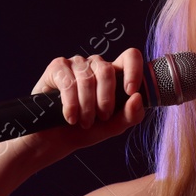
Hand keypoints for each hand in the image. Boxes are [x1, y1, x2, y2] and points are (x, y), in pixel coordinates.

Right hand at [17, 45, 147, 160]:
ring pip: (87, 79)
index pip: (130, 57)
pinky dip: (71, 104)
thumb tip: (137, 97)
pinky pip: (68, 82)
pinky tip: (70, 117)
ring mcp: (76, 64)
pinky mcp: (57, 68)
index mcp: (115, 73)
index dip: (134, 70)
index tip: (131, 92)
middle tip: (102, 117)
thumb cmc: (88, 129)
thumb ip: (132, 114)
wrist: (57, 139)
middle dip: (105, 99)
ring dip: (87, 106)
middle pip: (107, 71)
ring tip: (84, 122)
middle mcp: (96, 65)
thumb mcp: (114, 126)